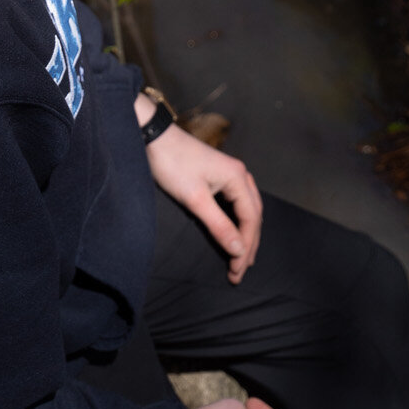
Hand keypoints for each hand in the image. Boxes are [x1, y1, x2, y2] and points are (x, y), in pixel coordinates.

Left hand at [137, 103, 261, 281]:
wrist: (155, 136)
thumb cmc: (174, 165)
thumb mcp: (195, 199)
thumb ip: (219, 226)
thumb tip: (239, 250)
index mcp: (238, 177)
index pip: (250, 220)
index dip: (245, 248)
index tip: (236, 272)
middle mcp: (240, 174)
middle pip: (253, 215)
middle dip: (248, 244)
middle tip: (239, 271)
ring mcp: (230, 172)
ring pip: (247, 208)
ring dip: (245, 233)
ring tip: (241, 256)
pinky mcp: (219, 174)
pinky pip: (237, 201)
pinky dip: (237, 220)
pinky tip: (234, 231)